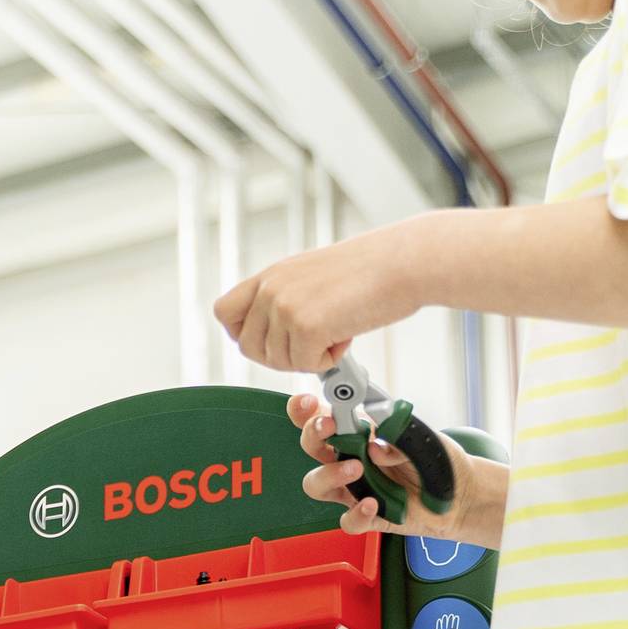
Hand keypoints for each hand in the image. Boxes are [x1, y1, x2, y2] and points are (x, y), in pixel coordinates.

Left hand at [215, 224, 429, 372]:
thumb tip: (269, 340)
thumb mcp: (312, 278)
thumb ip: (285, 301)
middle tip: (314, 342)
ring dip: (309, 357)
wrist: (403, 262)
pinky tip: (347, 333)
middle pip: (249, 348)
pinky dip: (329, 360)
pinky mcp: (306, 325)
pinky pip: (306, 366)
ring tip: (337, 328)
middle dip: (281, 356)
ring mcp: (285, 306)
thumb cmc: (369, 272)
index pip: (224, 313)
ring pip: (278, 361)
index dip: (243, 334)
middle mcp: (271, 288)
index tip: (273, 338)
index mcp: (271, 275)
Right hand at [284, 392, 506, 552]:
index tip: (311, 402)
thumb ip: (398, 438)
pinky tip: (373, 503)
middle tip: (330, 428)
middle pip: (312, 447)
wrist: (462, 495)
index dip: (307, 410)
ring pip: (317, 485)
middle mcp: (350, 460)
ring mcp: (356, 490)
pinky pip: (348, 520)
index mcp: (359, 434)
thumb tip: (373, 447)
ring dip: (329, 474)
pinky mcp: (368, 517)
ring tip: (356, 468)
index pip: (323, 418)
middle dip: (313, 435)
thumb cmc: (438, 460)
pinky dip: (356, 513)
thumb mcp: (423, 438)